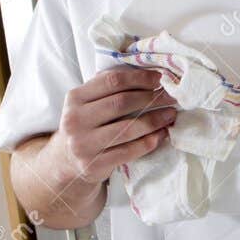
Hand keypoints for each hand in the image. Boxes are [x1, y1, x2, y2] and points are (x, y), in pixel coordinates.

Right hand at [49, 67, 176, 186]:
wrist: (67, 162)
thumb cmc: (87, 126)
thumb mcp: (87, 103)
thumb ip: (107, 87)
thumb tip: (148, 74)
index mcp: (75, 98)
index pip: (112, 81)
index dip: (139, 78)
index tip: (160, 78)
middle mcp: (75, 120)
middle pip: (121, 103)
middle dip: (151, 98)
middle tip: (172, 96)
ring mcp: (83, 144)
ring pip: (127, 128)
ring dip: (155, 120)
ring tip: (171, 114)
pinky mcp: (94, 164)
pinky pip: (129, 151)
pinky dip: (150, 141)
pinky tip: (162, 134)